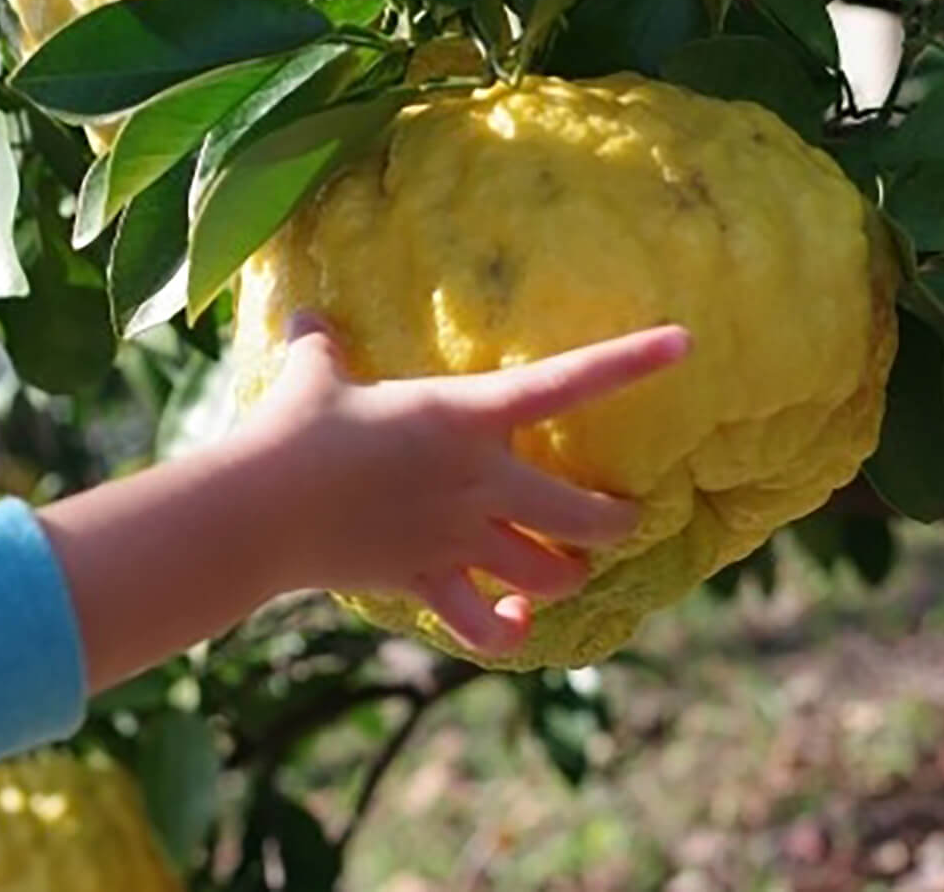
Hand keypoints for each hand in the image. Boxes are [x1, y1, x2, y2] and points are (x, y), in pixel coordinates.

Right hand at [236, 312, 691, 656]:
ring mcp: (459, 537)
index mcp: (465, 417)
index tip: (683, 343)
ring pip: (550, 574)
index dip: (629, 361)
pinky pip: (481, 626)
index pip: (565, 382)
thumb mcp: (313, 374)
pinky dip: (504, 632)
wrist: (261, 508)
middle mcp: (480, 481)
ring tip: (571, 570)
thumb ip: (321, 344)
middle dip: (618, 521)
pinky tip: (512, 625)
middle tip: (623, 517)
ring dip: (570, 575)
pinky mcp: (427, 580)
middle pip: (586, 516)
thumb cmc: (294, 430)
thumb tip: (301, 311)